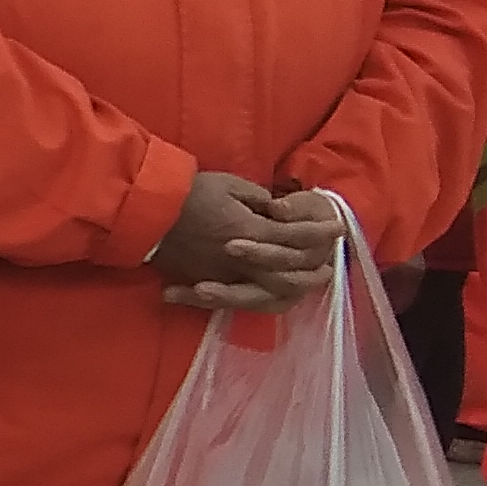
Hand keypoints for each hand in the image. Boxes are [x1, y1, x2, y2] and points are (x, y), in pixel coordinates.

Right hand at [150, 173, 343, 311]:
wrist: (147, 209)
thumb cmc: (190, 192)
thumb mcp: (232, 185)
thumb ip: (261, 201)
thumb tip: (277, 212)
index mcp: (252, 232)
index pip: (297, 237)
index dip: (321, 232)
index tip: (338, 228)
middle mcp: (243, 260)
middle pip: (288, 274)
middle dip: (312, 272)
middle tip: (329, 267)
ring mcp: (224, 274)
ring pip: (265, 293)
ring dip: (288, 290)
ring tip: (302, 287)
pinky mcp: (205, 281)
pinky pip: (236, 298)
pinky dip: (254, 300)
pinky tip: (265, 297)